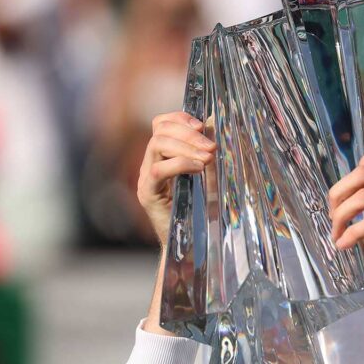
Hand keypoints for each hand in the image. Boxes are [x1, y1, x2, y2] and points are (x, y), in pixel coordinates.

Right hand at [136, 111, 215, 243]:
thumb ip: (207, 151)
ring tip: (209, 157)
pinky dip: (181, 163)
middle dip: (189, 133)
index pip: (160, 124)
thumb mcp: (207, 174)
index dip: (180, 118)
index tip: (202, 125)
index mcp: (162, 156)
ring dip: (187, 147)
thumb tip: (217, 122)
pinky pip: (159, 170)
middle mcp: (149, 164)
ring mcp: (146, 179)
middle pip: (160, 131)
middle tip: (212, 146)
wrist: (189, 245)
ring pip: (157, 145)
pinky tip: (199, 168)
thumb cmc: (201, 210)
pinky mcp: (148, 194)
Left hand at [328, 138, 363, 299]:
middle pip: (363, 173)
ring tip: (336, 233)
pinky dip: (350, 234)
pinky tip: (344, 244)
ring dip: (341, 216)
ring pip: (362, 197)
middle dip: (338, 194)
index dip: (361, 164)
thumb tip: (347, 191)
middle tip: (333, 214)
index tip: (351, 190)